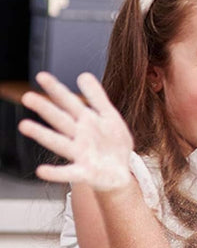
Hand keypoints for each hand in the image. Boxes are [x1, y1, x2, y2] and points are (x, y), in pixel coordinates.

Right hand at [18, 71, 133, 190]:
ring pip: (59, 143)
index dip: (57, 90)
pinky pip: (69, 173)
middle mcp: (79, 136)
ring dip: (42, 135)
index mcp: (86, 121)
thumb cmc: (113, 144)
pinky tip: (41, 170)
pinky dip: (56, 173)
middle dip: (46, 109)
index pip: (69, 102)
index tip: (41, 76)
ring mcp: (80, 155)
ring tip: (24, 126)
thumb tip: (83, 74)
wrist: (120, 173)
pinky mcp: (84, 173)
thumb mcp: (110, 117)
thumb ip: (97, 97)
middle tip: (27, 97)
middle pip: (61, 120)